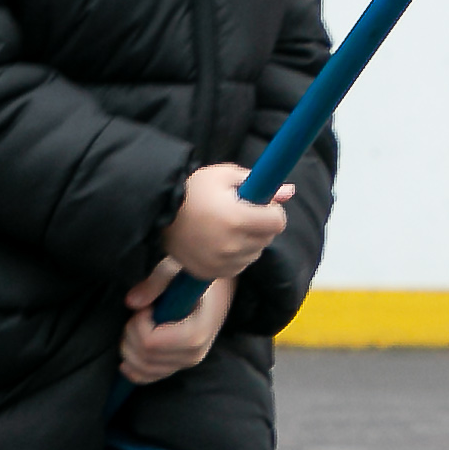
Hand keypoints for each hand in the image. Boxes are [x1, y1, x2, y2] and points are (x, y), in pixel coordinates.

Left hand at [120, 262, 233, 384]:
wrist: (220, 287)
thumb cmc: (197, 276)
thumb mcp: (178, 269)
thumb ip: (155, 283)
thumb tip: (131, 302)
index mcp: (195, 333)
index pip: (150, 343)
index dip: (138, 324)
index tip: (146, 307)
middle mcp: (193, 354)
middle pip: (144, 357)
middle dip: (131, 333)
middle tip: (140, 313)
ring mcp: (187, 361)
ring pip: (144, 369)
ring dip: (130, 348)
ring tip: (138, 326)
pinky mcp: (180, 364)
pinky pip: (151, 377)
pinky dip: (135, 371)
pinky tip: (126, 363)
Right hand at [160, 161, 290, 281]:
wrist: (158, 214)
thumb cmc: (193, 190)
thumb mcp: (224, 176)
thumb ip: (258, 183)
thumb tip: (289, 191)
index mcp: (237, 218)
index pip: (277, 221)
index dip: (273, 210)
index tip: (261, 204)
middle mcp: (231, 245)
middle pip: (267, 238)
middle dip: (261, 224)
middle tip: (240, 212)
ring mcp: (221, 263)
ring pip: (254, 253)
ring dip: (249, 241)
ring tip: (227, 226)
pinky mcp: (211, 273)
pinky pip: (238, 266)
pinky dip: (235, 255)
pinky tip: (219, 241)